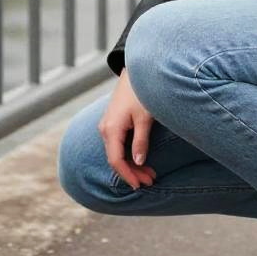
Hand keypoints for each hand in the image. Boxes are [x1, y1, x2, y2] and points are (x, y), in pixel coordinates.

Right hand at [97, 69, 158, 190]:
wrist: (136, 71)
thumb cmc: (141, 93)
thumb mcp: (145, 118)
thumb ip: (141, 140)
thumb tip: (138, 161)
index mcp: (111, 129)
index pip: (116, 160)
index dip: (128, 175)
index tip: (141, 185)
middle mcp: (105, 129)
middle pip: (116, 158)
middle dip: (133, 172)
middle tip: (151, 180)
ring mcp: (108, 125)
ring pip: (118, 152)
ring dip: (133, 164)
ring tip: (150, 173)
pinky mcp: (113, 121)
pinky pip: (119, 144)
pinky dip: (129, 153)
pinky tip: (141, 158)